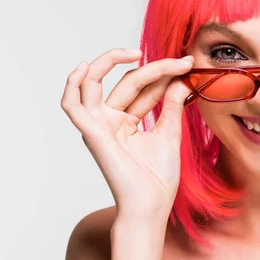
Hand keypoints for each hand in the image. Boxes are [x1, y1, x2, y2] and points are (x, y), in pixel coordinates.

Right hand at [61, 48, 194, 219]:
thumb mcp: (169, 134)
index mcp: (125, 121)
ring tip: (136, 53)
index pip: (142, 87)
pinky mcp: (91, 133)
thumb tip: (179, 79)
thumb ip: (171, 105)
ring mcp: (98, 125)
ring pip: (94, 83)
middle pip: (127, 81)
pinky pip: (72, 105)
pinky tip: (85, 67)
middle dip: (155, 68)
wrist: (151, 206)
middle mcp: (109, 120)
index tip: (187, 64)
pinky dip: (72, 85)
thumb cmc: (157, 178)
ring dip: (110, 62)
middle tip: (180, 62)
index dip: (164, 73)